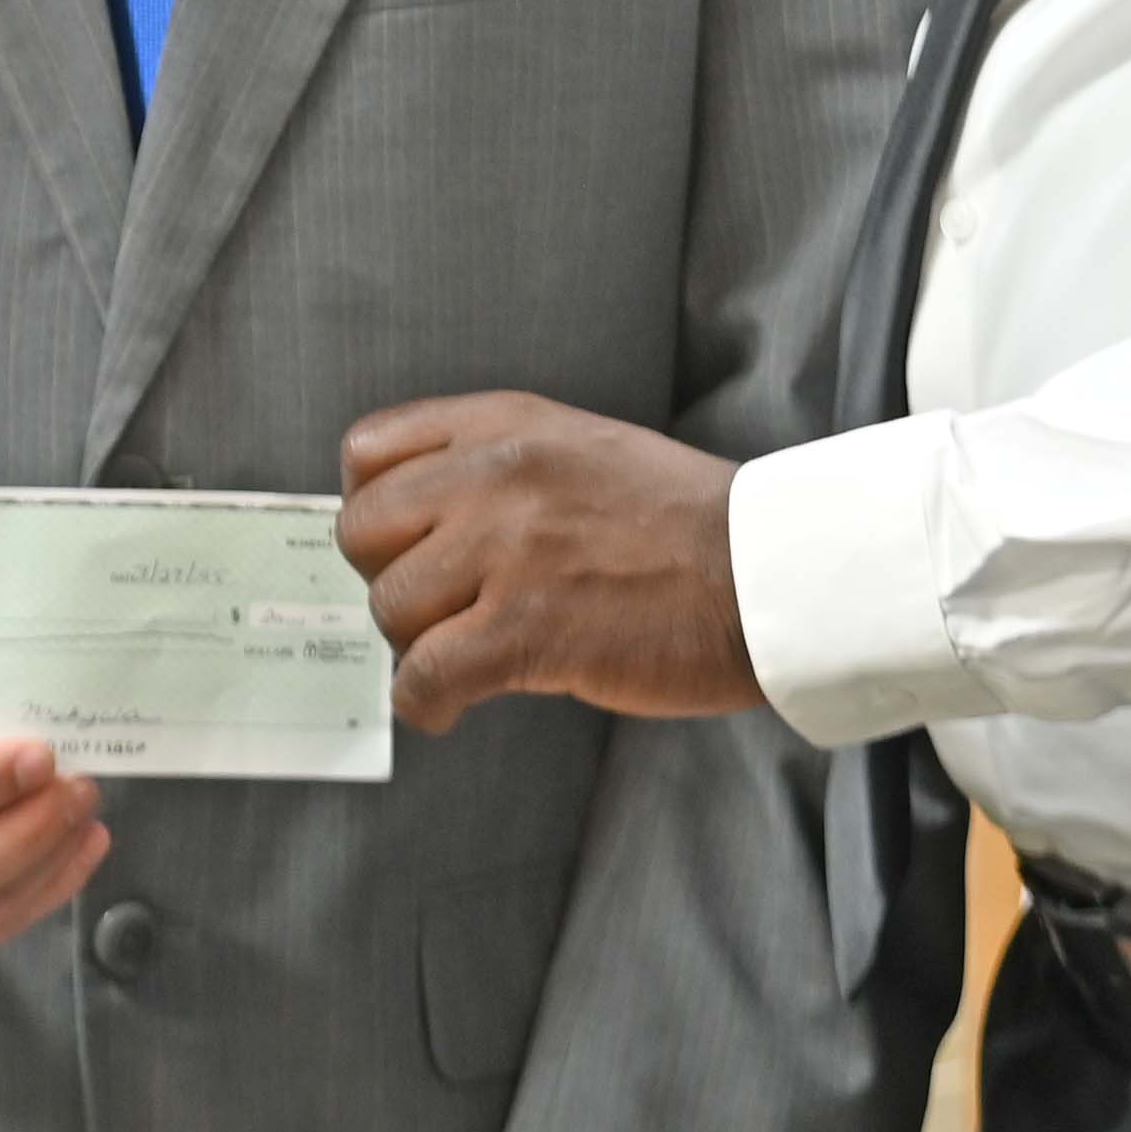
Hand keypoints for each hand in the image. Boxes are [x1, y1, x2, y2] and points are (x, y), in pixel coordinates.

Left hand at [337, 393, 760, 733]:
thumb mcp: (581, 447)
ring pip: (389, 609)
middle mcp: (494, 478)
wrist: (769, 572)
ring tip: (470, 653)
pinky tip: (454, 705)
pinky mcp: (528, 631)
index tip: (404, 545)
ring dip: (420, 643)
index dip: (377, 508)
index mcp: (505, 426)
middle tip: (442, 607)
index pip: (367, 452)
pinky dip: (427, 703)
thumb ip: (500, 465)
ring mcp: (508, 553)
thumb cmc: (688, 523)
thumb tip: (426, 513)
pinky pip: (424, 678)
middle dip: (393, 578)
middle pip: (361, 533)